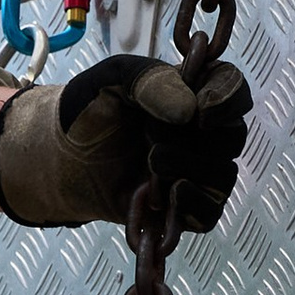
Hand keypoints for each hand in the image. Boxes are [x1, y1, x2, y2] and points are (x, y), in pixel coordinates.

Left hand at [0, 53, 249, 233]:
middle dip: (191, 138)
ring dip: (185, 168)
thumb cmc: (91, 110)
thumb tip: (191, 110)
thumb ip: (150, 83)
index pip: (233, 88)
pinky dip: (190, 206)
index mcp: (193, 91)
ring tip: (149, 162)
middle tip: (149, 133)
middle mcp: (204, 132)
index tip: (201, 111)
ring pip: (223, 176)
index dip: (226, 100)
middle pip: (233, 136)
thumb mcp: (112, 80)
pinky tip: (164, 196)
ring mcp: (198, 172)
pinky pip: (209, 214)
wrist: (61, 156)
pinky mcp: (184, 208)